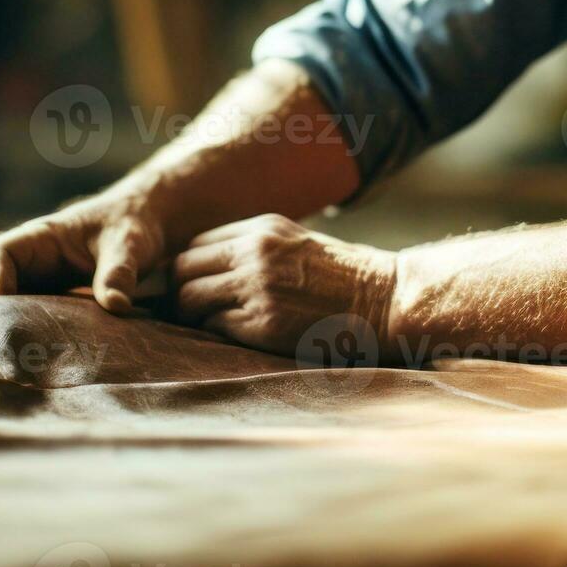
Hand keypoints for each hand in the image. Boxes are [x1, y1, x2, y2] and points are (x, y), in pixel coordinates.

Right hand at [0, 187, 165, 311]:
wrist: (144, 221)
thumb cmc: (134, 227)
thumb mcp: (132, 246)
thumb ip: (121, 272)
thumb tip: (116, 305)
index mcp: (43, 235)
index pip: (3, 251)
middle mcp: (28, 251)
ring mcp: (31, 269)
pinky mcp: (39, 287)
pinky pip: (6, 299)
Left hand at [173, 214, 396, 357]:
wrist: (385, 299)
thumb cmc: (344, 277)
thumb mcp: (296, 243)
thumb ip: (254, 249)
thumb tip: (209, 270)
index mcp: (261, 229)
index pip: (195, 244)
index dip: (189, 269)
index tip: (195, 288)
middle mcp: (254, 252)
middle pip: (181, 269)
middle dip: (180, 293)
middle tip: (191, 312)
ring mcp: (257, 287)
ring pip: (189, 299)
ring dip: (193, 317)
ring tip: (210, 326)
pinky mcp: (264, 322)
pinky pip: (215, 327)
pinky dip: (218, 334)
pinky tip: (239, 337)